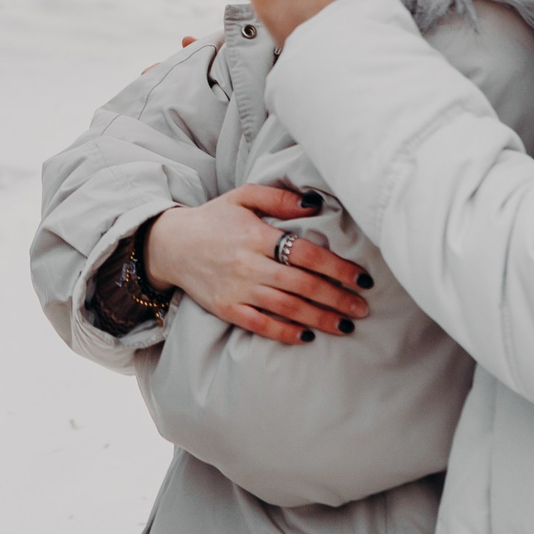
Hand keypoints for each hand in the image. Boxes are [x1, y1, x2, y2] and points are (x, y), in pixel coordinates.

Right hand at [142, 184, 371, 345]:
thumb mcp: (243, 197)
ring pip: (287, 308)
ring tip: (346, 326)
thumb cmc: (214, 219)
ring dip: (320, 319)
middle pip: (303, 285)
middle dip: (337, 298)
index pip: (307, 254)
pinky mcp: (227, 309)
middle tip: (363, 308)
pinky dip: (285, 332)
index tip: (362, 278)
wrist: (171, 245)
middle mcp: (249, 265)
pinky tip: (307, 336)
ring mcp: (237, 290)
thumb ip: (280, 198)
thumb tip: (316, 204)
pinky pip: (260, 325)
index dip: (338, 268)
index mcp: (257, 236)